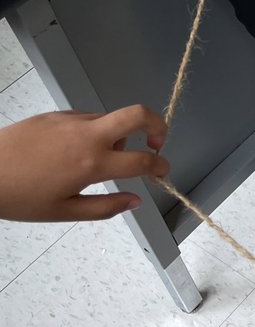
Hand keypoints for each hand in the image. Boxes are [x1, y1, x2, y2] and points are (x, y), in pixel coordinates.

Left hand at [0, 106, 168, 221]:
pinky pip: (88, 118)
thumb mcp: (64, 211)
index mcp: (92, 163)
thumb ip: (106, 207)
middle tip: (156, 143)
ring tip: (101, 159)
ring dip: (119, 135)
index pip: (142, 160)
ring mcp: (71, 120)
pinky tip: (75, 152)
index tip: (163, 170)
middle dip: (157, 125)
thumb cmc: (19, 197)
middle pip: (137, 114)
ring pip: (110, 119)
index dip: (160, 166)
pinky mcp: (56, 114)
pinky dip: (95, 131)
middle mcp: (87, 135)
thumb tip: (135, 201)